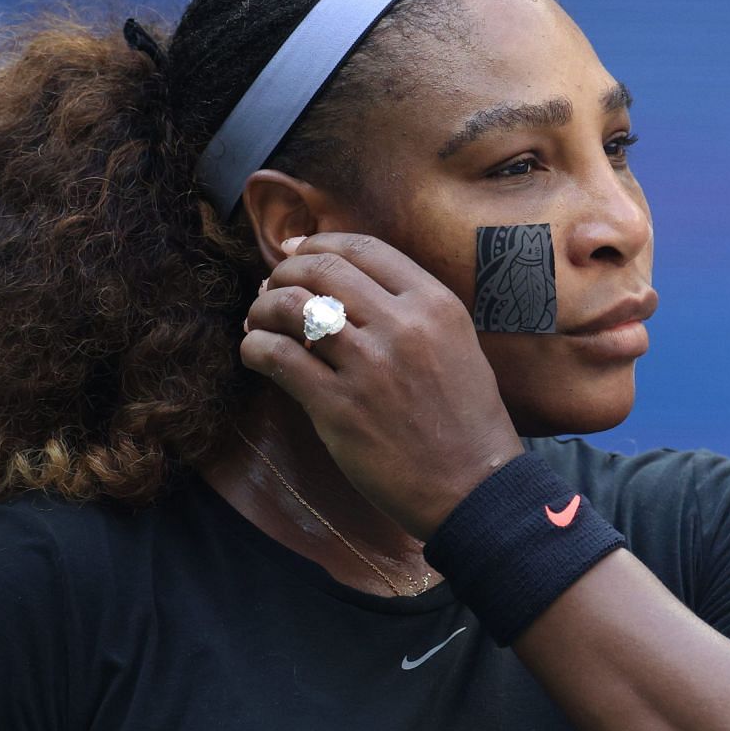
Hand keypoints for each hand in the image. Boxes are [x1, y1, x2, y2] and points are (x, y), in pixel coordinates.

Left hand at [239, 232, 522, 538]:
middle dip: (284, 272)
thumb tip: (346, 284)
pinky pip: (277, 356)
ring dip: (263, 308)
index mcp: (435, 305)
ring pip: (291, 306)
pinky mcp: (339, 406)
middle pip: (321, 269)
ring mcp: (369, 365)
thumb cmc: (466, 422)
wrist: (474, 487)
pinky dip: (255, 348)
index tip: (297, 251)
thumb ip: (412, 312)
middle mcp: (403, 325)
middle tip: (272, 289)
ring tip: (259, 322)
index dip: (319, 243)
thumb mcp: (457, 347)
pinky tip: (256, 355)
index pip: (364, 247)